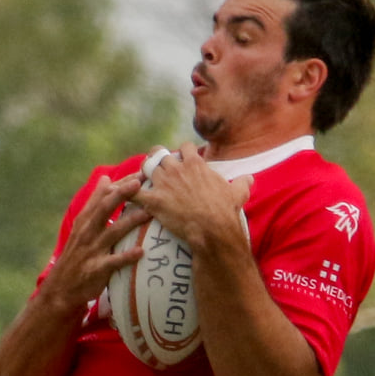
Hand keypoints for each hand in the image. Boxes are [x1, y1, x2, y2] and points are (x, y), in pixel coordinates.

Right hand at [39, 172, 149, 313]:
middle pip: (104, 208)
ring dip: (130, 222)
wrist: (61, 288)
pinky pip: (113, 262)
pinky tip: (140, 252)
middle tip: (140, 182)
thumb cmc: (77, 255)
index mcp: (85, 220)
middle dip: (122, 194)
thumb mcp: (82, 226)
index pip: (101, 196)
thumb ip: (95, 203)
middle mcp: (87, 232)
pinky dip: (126, 257)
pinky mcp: (96, 270)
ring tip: (148, 213)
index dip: (120, 183)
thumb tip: (106, 178)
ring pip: (112, 233)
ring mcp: (91, 251)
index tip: (139, 172)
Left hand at [136, 142, 251, 253]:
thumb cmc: (225, 211)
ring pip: (145, 168)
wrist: (212, 228)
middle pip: (159, 154)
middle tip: (156, 169)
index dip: (181, 153)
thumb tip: (250, 179)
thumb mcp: (237, 193)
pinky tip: (124, 194)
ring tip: (140, 181)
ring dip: (143, 174)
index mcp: (195, 164)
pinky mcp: (153, 200)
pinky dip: (127, 192)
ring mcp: (164, 183)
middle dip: (157, 159)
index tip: (181, 160)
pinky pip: (133, 192)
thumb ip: (242, 183)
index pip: (185, 147)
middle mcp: (177, 168)